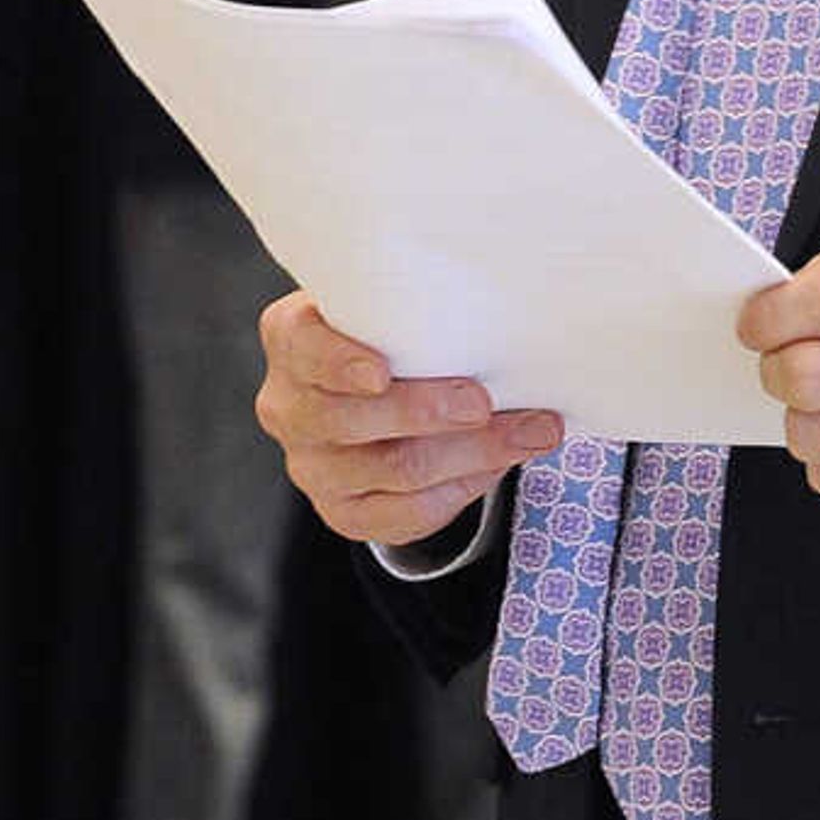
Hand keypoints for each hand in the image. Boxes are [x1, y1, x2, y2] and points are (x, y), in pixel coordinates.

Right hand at [257, 290, 561, 549]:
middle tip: (483, 402)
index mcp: (292, 340)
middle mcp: (290, 407)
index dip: (339, 363)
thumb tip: (505, 315)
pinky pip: (406, 513)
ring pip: (393, 469)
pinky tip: (498, 463)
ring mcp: (313, 467)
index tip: (381, 372)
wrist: (376, 393)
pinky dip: (462, 487)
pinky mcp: (344, 512)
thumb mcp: (391, 307)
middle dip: (426, 411)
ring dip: (471, 452)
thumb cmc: (394, 337)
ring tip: (530, 431)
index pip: (304, 349)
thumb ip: (420, 306)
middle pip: (351, 419)